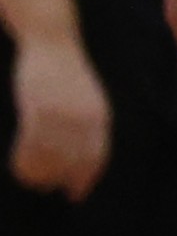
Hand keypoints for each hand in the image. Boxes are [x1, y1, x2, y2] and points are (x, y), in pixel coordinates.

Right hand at [10, 38, 111, 200]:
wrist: (53, 40)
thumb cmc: (66, 73)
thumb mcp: (87, 98)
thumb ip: (88, 124)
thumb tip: (82, 151)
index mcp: (100, 115)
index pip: (97, 156)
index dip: (86, 178)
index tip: (75, 194)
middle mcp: (85, 117)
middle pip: (74, 161)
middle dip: (60, 178)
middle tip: (46, 187)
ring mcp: (62, 113)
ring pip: (50, 155)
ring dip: (39, 172)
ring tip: (30, 180)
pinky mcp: (38, 107)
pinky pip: (30, 142)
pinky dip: (24, 157)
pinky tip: (17, 163)